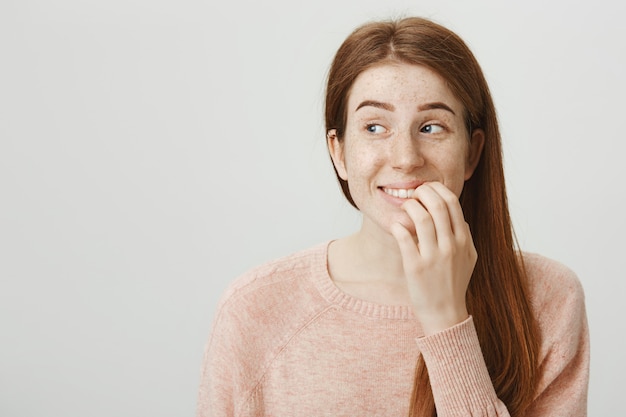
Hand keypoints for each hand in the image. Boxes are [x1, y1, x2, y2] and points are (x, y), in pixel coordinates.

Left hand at [390, 182, 476, 335]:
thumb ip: (464, 236)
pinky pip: (404, 238)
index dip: (437, 190)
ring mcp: (433, 257)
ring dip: (410, 206)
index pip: (452, 203)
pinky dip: (398, 226)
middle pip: (437, 205)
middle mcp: (450, 246)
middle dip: (423, 192)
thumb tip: (457, 216)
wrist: (445, 313)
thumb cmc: (454, 284)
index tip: (426, 190)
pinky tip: (396, 225)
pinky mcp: (415, 267)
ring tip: (405, 207)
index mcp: (463, 240)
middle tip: (414, 194)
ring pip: (421, 219)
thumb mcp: (468, 258)